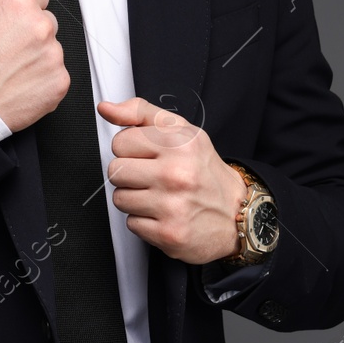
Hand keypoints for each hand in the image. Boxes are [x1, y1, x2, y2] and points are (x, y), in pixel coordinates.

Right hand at [0, 0, 70, 133]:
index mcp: (22, 3)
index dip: (17, 10)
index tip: (3, 26)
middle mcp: (42, 27)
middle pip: (47, 20)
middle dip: (30, 31)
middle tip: (4, 47)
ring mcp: (53, 56)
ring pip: (52, 47)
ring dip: (37, 54)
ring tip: (9, 66)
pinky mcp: (59, 81)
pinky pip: (57, 72)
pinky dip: (42, 77)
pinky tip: (19, 80)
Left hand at [97, 97, 245, 264]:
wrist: (237, 213)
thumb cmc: (204, 170)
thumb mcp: (181, 130)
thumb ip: (140, 113)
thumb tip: (106, 109)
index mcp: (179, 144)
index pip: (121, 142)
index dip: (132, 149)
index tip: (149, 156)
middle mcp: (176, 174)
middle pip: (115, 171)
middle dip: (130, 175)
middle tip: (153, 177)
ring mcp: (172, 206)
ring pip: (120, 198)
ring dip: (134, 199)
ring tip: (158, 196)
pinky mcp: (168, 233)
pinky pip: (131, 223)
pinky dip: (144, 221)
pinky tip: (164, 214)